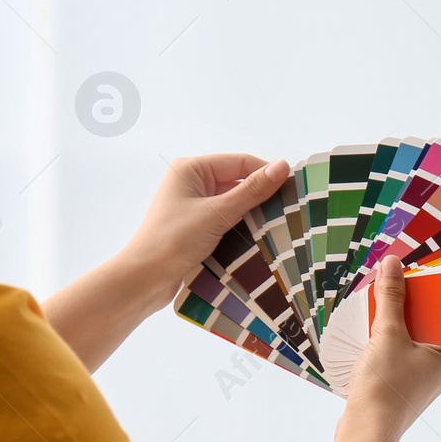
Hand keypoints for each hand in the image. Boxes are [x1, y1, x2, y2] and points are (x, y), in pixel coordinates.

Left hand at [121, 154, 289, 309]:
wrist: (145, 279)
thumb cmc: (174, 240)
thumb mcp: (217, 213)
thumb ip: (252, 190)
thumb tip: (283, 166)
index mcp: (192, 169)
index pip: (240, 163)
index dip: (267, 174)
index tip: (295, 190)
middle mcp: (193, 182)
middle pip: (239, 181)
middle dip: (262, 195)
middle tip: (291, 210)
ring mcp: (194, 204)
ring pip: (235, 202)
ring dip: (254, 213)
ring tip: (280, 224)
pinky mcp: (197, 225)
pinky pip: (228, 218)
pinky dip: (243, 226)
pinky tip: (260, 236)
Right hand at [344, 256, 440, 438]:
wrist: (367, 430)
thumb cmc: (385, 386)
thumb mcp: (387, 333)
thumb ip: (390, 297)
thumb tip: (393, 265)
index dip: (424, 299)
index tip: (407, 286)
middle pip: (424, 329)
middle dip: (403, 315)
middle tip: (384, 300)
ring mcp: (423, 384)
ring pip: (408, 347)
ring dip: (391, 334)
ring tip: (373, 322)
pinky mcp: (404, 393)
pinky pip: (397, 363)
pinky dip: (384, 352)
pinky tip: (368, 348)